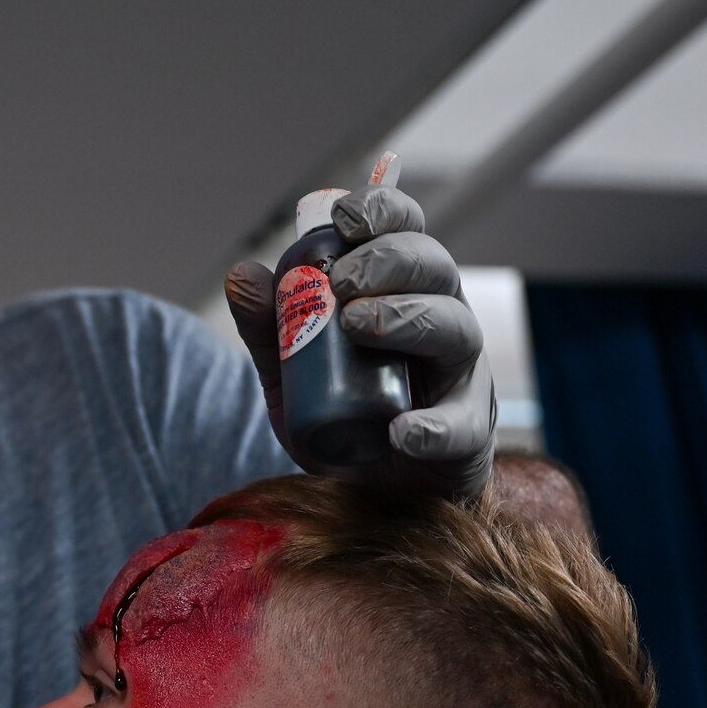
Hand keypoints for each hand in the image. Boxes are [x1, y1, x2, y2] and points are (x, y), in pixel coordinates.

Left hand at [225, 182, 496, 497]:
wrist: (374, 495)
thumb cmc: (342, 416)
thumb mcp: (293, 373)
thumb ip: (269, 330)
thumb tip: (240, 274)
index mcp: (404, 293)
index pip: (407, 232)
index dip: (383, 212)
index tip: (344, 218)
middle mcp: (442, 321)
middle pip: (436, 269)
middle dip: (388, 261)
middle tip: (341, 282)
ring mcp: (461, 376)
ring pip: (455, 330)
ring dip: (408, 318)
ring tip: (359, 326)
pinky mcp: (466, 435)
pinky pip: (459, 426)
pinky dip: (431, 426)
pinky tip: (401, 431)